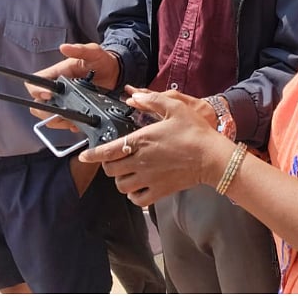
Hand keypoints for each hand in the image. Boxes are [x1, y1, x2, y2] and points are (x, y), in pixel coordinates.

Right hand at [25, 43, 120, 129]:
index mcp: (57, 74)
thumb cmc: (101, 60)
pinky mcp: (74, 112)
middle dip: (45, 111)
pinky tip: (79, 123)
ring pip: (49, 116)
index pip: (35, 83)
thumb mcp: (93, 52)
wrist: (115, 73)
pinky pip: (65, 123)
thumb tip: (64, 47)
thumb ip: (80, 49)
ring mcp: (65, 101)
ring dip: (57, 121)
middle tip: (60, 112)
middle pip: (37, 104)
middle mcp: (57, 89)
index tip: (49, 95)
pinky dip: (70, 125)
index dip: (37, 91)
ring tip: (72, 119)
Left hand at [78, 88, 233, 206]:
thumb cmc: (195, 131)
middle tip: (114, 159)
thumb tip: (133, 97)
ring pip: (121, 186)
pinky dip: (133, 196)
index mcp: (141, 141)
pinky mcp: (160, 191)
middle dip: (108, 165)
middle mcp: (141, 161)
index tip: (84, 156)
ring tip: (126, 172)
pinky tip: (137, 188)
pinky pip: (138, 200)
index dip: (92, 154)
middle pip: (111, 170)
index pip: (108, 151)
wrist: (213, 158)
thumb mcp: (175, 107)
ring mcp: (149, 179)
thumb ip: (151, 100)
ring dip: (120, 180)